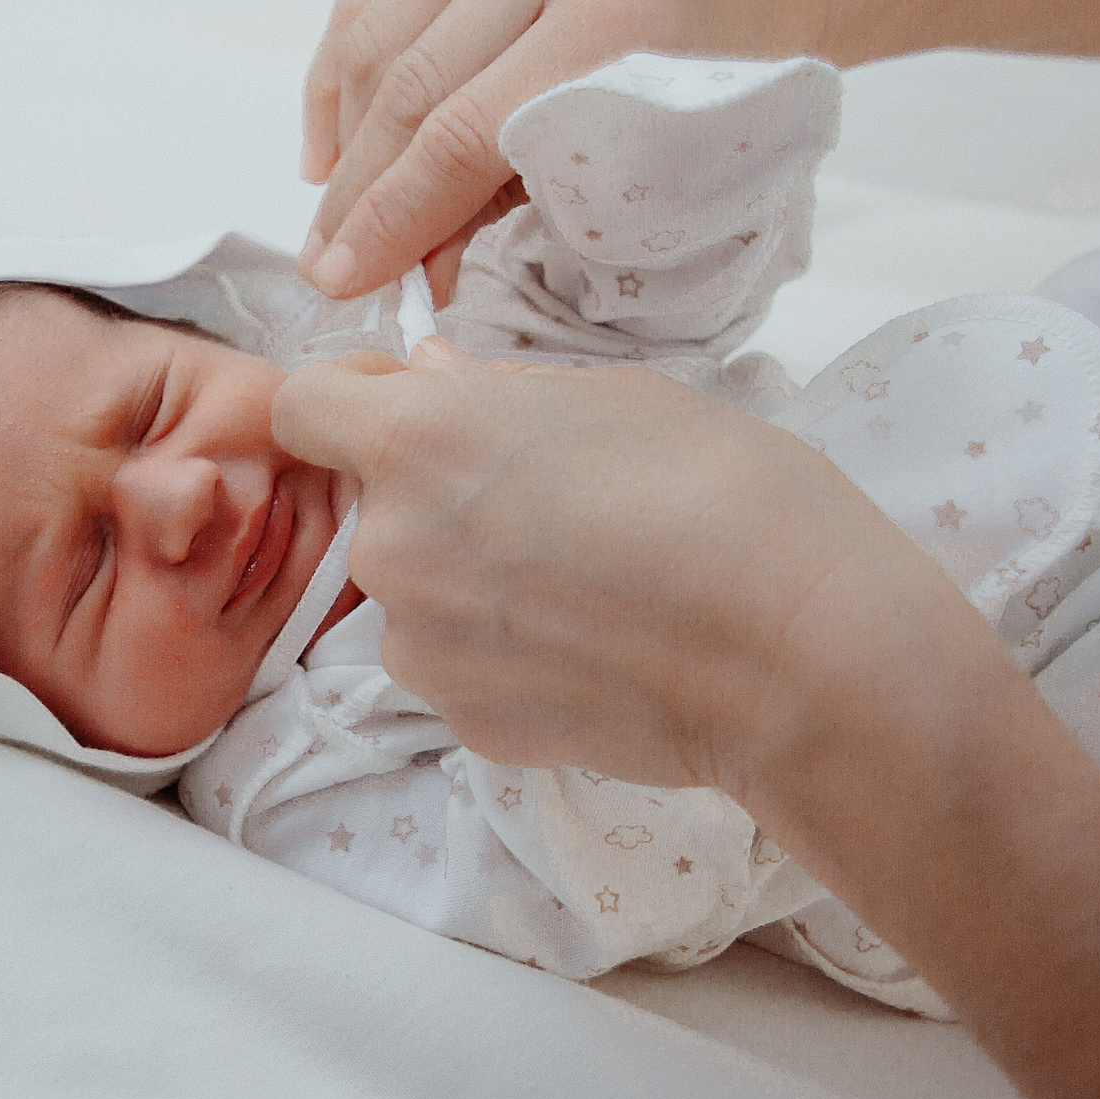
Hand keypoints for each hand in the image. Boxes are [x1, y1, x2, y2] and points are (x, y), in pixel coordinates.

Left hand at [274, 338, 984, 814]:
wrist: (797, 654)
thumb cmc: (726, 496)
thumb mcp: (617, 396)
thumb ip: (497, 390)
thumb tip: (430, 376)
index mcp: (416, 442)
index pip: (302, 406)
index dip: (351, 399)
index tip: (408, 402)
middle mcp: (393, 548)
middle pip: (373, 507)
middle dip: (435, 495)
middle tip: (546, 496)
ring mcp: (421, 649)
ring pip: (416, 591)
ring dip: (469, 579)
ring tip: (585, 579)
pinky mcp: (465, 722)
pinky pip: (460, 664)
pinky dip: (506, 652)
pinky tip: (596, 643)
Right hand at [297, 0, 731, 301]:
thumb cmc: (708, 80)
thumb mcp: (635, 160)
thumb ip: (517, 206)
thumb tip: (409, 271)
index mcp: (619, 11)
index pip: (467, 131)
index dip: (393, 215)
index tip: (342, 280)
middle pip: (408, 84)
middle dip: (357, 189)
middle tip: (325, 263)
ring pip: (372, 37)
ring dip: (342, 138)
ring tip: (335, 211)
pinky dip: (339, 76)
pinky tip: (334, 142)